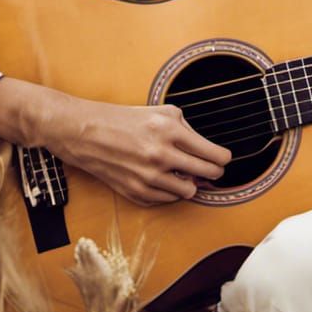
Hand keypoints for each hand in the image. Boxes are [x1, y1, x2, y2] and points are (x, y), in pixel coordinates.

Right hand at [49, 96, 232, 207]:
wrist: (87, 133)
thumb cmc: (126, 119)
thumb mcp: (162, 112)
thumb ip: (188, 130)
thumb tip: (209, 153)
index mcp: (171, 130)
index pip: (214, 155)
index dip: (224, 158)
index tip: (223, 159)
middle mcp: (162, 155)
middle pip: (208, 174)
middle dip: (213, 172)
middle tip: (211, 169)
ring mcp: (149, 176)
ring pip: (189, 192)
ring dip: (190, 183)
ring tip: (183, 173)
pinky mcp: (137, 192)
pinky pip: (167, 199)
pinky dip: (170, 191)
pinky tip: (163, 178)